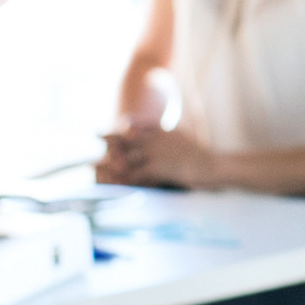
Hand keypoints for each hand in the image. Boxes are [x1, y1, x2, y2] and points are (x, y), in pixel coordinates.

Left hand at [97, 124, 215, 187]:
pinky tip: (113, 182)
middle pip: (125, 137)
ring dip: (109, 161)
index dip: (120, 125)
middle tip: (93, 137)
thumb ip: (167, 135)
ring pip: (125, 156)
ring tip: (93, 165)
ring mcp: (155, 152)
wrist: (212, 165)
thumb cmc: (200, 156)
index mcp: (162, 131)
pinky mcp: (157, 167)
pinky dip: (122, 178)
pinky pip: (134, 173)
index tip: (108, 126)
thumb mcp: (183, 138)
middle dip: (108, 138)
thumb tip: (162, 133)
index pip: (136, 123)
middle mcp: (156, 138)